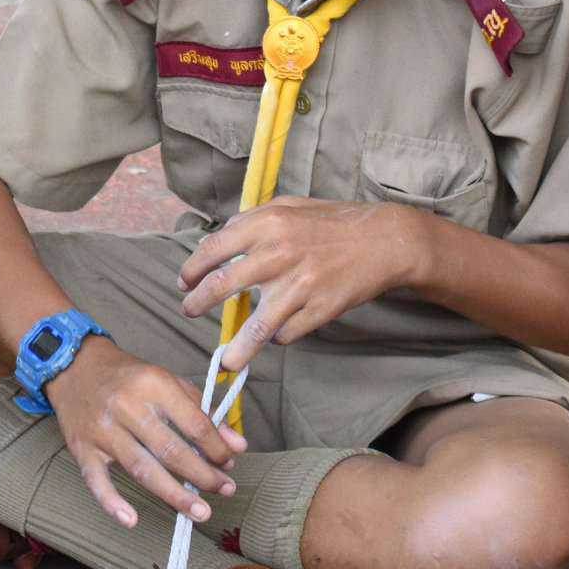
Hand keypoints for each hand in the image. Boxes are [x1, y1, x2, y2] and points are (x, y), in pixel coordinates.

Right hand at [48, 336, 245, 526]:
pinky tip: (131, 520)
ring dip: (174, 495)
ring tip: (200, 512)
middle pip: (171, 450)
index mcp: (153, 384)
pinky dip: (112, 502)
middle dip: (203, 476)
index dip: (216, 448)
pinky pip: (96, 480)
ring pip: (142, 468)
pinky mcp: (81, 447)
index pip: (194, 424)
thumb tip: (236, 445)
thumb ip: (202, 412)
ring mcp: (102, 429)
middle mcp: (126, 406)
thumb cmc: (128, 377)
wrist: (74, 366)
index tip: (228, 463)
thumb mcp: (168, 382)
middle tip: (225, 490)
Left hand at [178, 197, 425, 369]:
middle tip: (188, 310)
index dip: (192, 269)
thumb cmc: (332, 222)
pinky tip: (276, 333)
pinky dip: (277, 337)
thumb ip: (250, 221)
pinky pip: (287, 333)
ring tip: (224, 361)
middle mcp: (278, 254)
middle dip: (197, 303)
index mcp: (267, 225)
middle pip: (221, 287)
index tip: (184, 282)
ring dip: (236, 348)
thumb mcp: (288, 207)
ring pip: (255, 327)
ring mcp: (299, 286)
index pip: (213, 250)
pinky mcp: (320, 310)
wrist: (384, 241)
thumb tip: (215, 242)